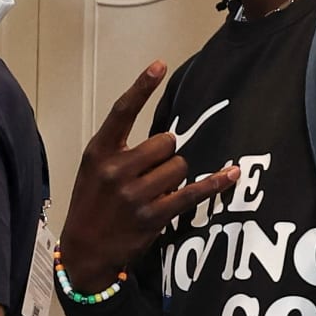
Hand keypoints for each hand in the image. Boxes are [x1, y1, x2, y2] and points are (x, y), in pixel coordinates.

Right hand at [58, 61, 239, 290]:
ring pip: (178, 166)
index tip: (159, 65)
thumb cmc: (91, 204)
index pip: (121, 112)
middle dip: (166, 154)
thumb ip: (119, 150)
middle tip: (152, 172)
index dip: (141, 87)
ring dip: (175, 176)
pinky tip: (231, 174)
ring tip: (156, 191)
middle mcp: (116, 170)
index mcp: (98, 152)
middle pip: (165, 142)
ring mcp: (134, 194)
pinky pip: (192, 193)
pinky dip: (214, 183)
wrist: (84, 250)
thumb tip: (165, 139)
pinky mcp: (153, 216)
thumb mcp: (93, 170)